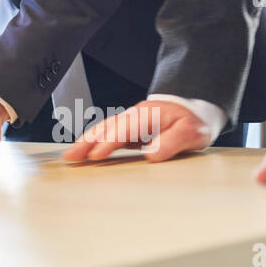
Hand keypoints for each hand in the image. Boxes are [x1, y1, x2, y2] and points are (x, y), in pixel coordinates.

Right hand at [61, 99, 209, 161]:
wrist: (195, 110)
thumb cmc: (193, 121)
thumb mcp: (191, 132)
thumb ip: (172, 142)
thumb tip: (152, 155)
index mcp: (147, 116)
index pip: (122, 130)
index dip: (108, 143)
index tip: (95, 155)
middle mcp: (134, 116)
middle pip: (106, 128)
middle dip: (86, 142)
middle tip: (70, 156)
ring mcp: (130, 122)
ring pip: (103, 130)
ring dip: (85, 142)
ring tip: (71, 155)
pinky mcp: (130, 130)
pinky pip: (107, 134)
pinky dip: (93, 141)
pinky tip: (85, 150)